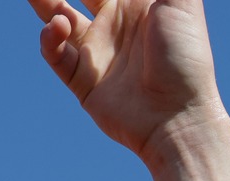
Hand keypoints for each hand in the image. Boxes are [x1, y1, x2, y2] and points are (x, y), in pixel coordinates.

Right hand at [29, 0, 224, 165]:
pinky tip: (59, 28)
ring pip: (56, 15)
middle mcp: (115, 25)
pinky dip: (49, 37)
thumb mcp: (181, 5)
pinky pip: (54, 53)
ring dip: (43, 1)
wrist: (180, 119)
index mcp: (137, 6)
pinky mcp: (83, 81)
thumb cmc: (186, 59)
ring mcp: (98, 52)